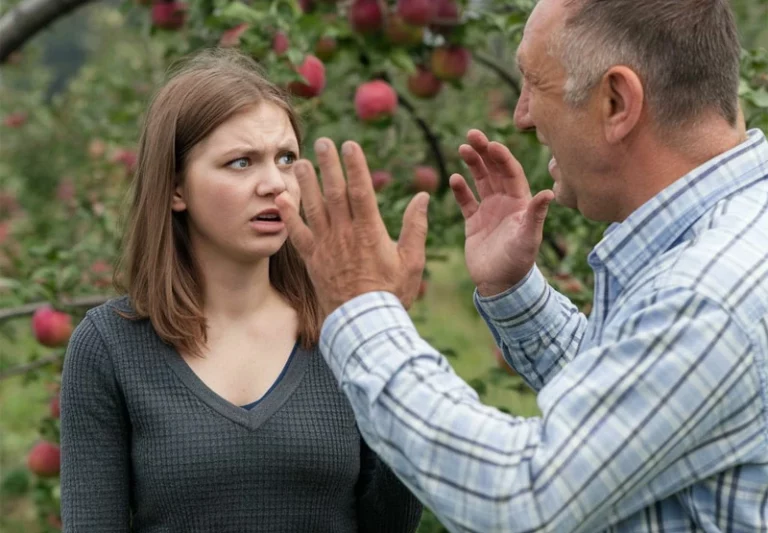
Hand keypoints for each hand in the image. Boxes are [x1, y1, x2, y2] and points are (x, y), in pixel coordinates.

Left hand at [275, 138, 429, 319]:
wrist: (365, 324)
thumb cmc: (392, 294)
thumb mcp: (412, 261)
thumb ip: (416, 227)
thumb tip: (422, 196)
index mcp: (370, 231)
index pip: (361, 191)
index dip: (355, 166)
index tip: (350, 144)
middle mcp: (345, 234)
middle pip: (335, 193)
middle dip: (329, 165)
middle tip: (322, 142)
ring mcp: (326, 247)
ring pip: (314, 208)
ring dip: (307, 183)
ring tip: (301, 162)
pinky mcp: (313, 260)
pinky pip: (297, 235)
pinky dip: (288, 216)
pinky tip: (281, 199)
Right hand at [450, 129, 553, 296]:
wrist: (500, 284)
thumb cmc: (518, 262)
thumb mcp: (528, 237)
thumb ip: (535, 215)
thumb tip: (548, 193)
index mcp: (520, 202)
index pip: (511, 172)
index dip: (501, 157)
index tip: (491, 144)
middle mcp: (505, 202)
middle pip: (494, 170)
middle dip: (484, 152)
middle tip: (471, 135)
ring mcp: (489, 210)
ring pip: (480, 180)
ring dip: (472, 164)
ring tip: (461, 149)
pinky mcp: (474, 222)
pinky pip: (466, 201)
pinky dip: (460, 190)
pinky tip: (453, 179)